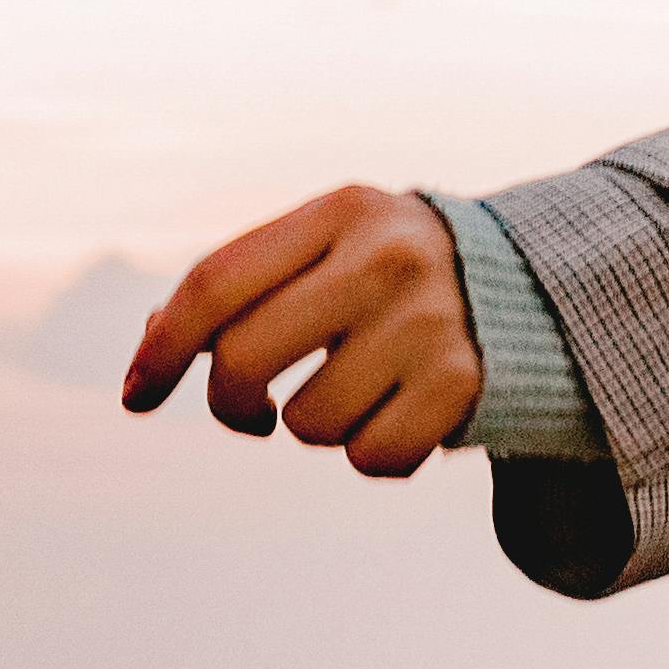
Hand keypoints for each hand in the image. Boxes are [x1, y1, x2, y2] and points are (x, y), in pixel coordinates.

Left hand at [119, 183, 483, 478]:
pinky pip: (368, 458)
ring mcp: (429, 321)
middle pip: (244, 359)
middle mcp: (386, 258)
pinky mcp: (463, 384)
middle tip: (249, 413)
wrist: (533, 283)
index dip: (162, 347)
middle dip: (228, 404)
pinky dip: (370, 452)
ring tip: (358, 389)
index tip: (136, 396)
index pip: (215, 283)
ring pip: (306, 423)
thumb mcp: (329, 246)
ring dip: (314, 425)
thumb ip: (248, 282)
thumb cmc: (392, 271)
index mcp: (341, 210)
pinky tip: (399, 414)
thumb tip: (152, 338)